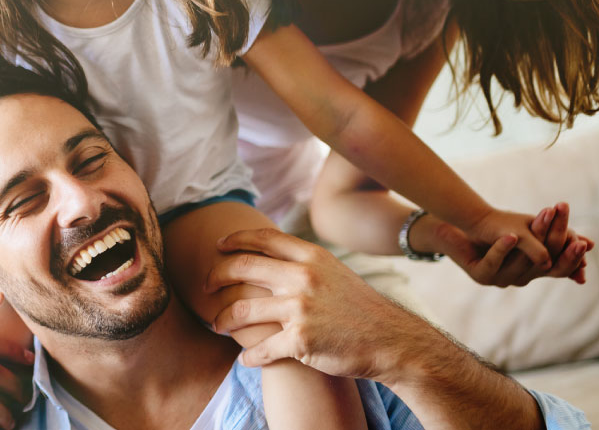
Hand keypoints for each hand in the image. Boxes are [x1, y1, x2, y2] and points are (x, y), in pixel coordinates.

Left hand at [206, 228, 439, 382]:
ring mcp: (300, 309)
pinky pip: (260, 349)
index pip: (262, 239)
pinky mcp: (300, 341)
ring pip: (241, 311)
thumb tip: (270, 253)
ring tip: (217, 326)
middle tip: (205, 287)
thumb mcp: (334, 273)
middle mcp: (303, 278)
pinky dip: (249, 356)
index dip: (234, 241)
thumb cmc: (361, 309)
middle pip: (241, 269)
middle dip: (215, 277)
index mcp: (311, 258)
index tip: (218, 247)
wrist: (393, 342)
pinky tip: (245, 359)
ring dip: (223, 320)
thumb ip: (303, 263)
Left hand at [416, 204, 592, 285]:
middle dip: (558, 247)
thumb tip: (592, 244)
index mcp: (533, 270)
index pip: (560, 268)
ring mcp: (499, 278)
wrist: (459, 228)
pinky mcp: (480, 274)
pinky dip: (502, 249)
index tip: (584, 242)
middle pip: (544, 265)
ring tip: (543, 219)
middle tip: (573, 238)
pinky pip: (493, 262)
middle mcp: (519, 278)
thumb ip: (556, 238)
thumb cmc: (497, 229)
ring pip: (520, 263)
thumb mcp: (530, 230)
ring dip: (533, 241)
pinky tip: (510, 236)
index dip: (572, 257)